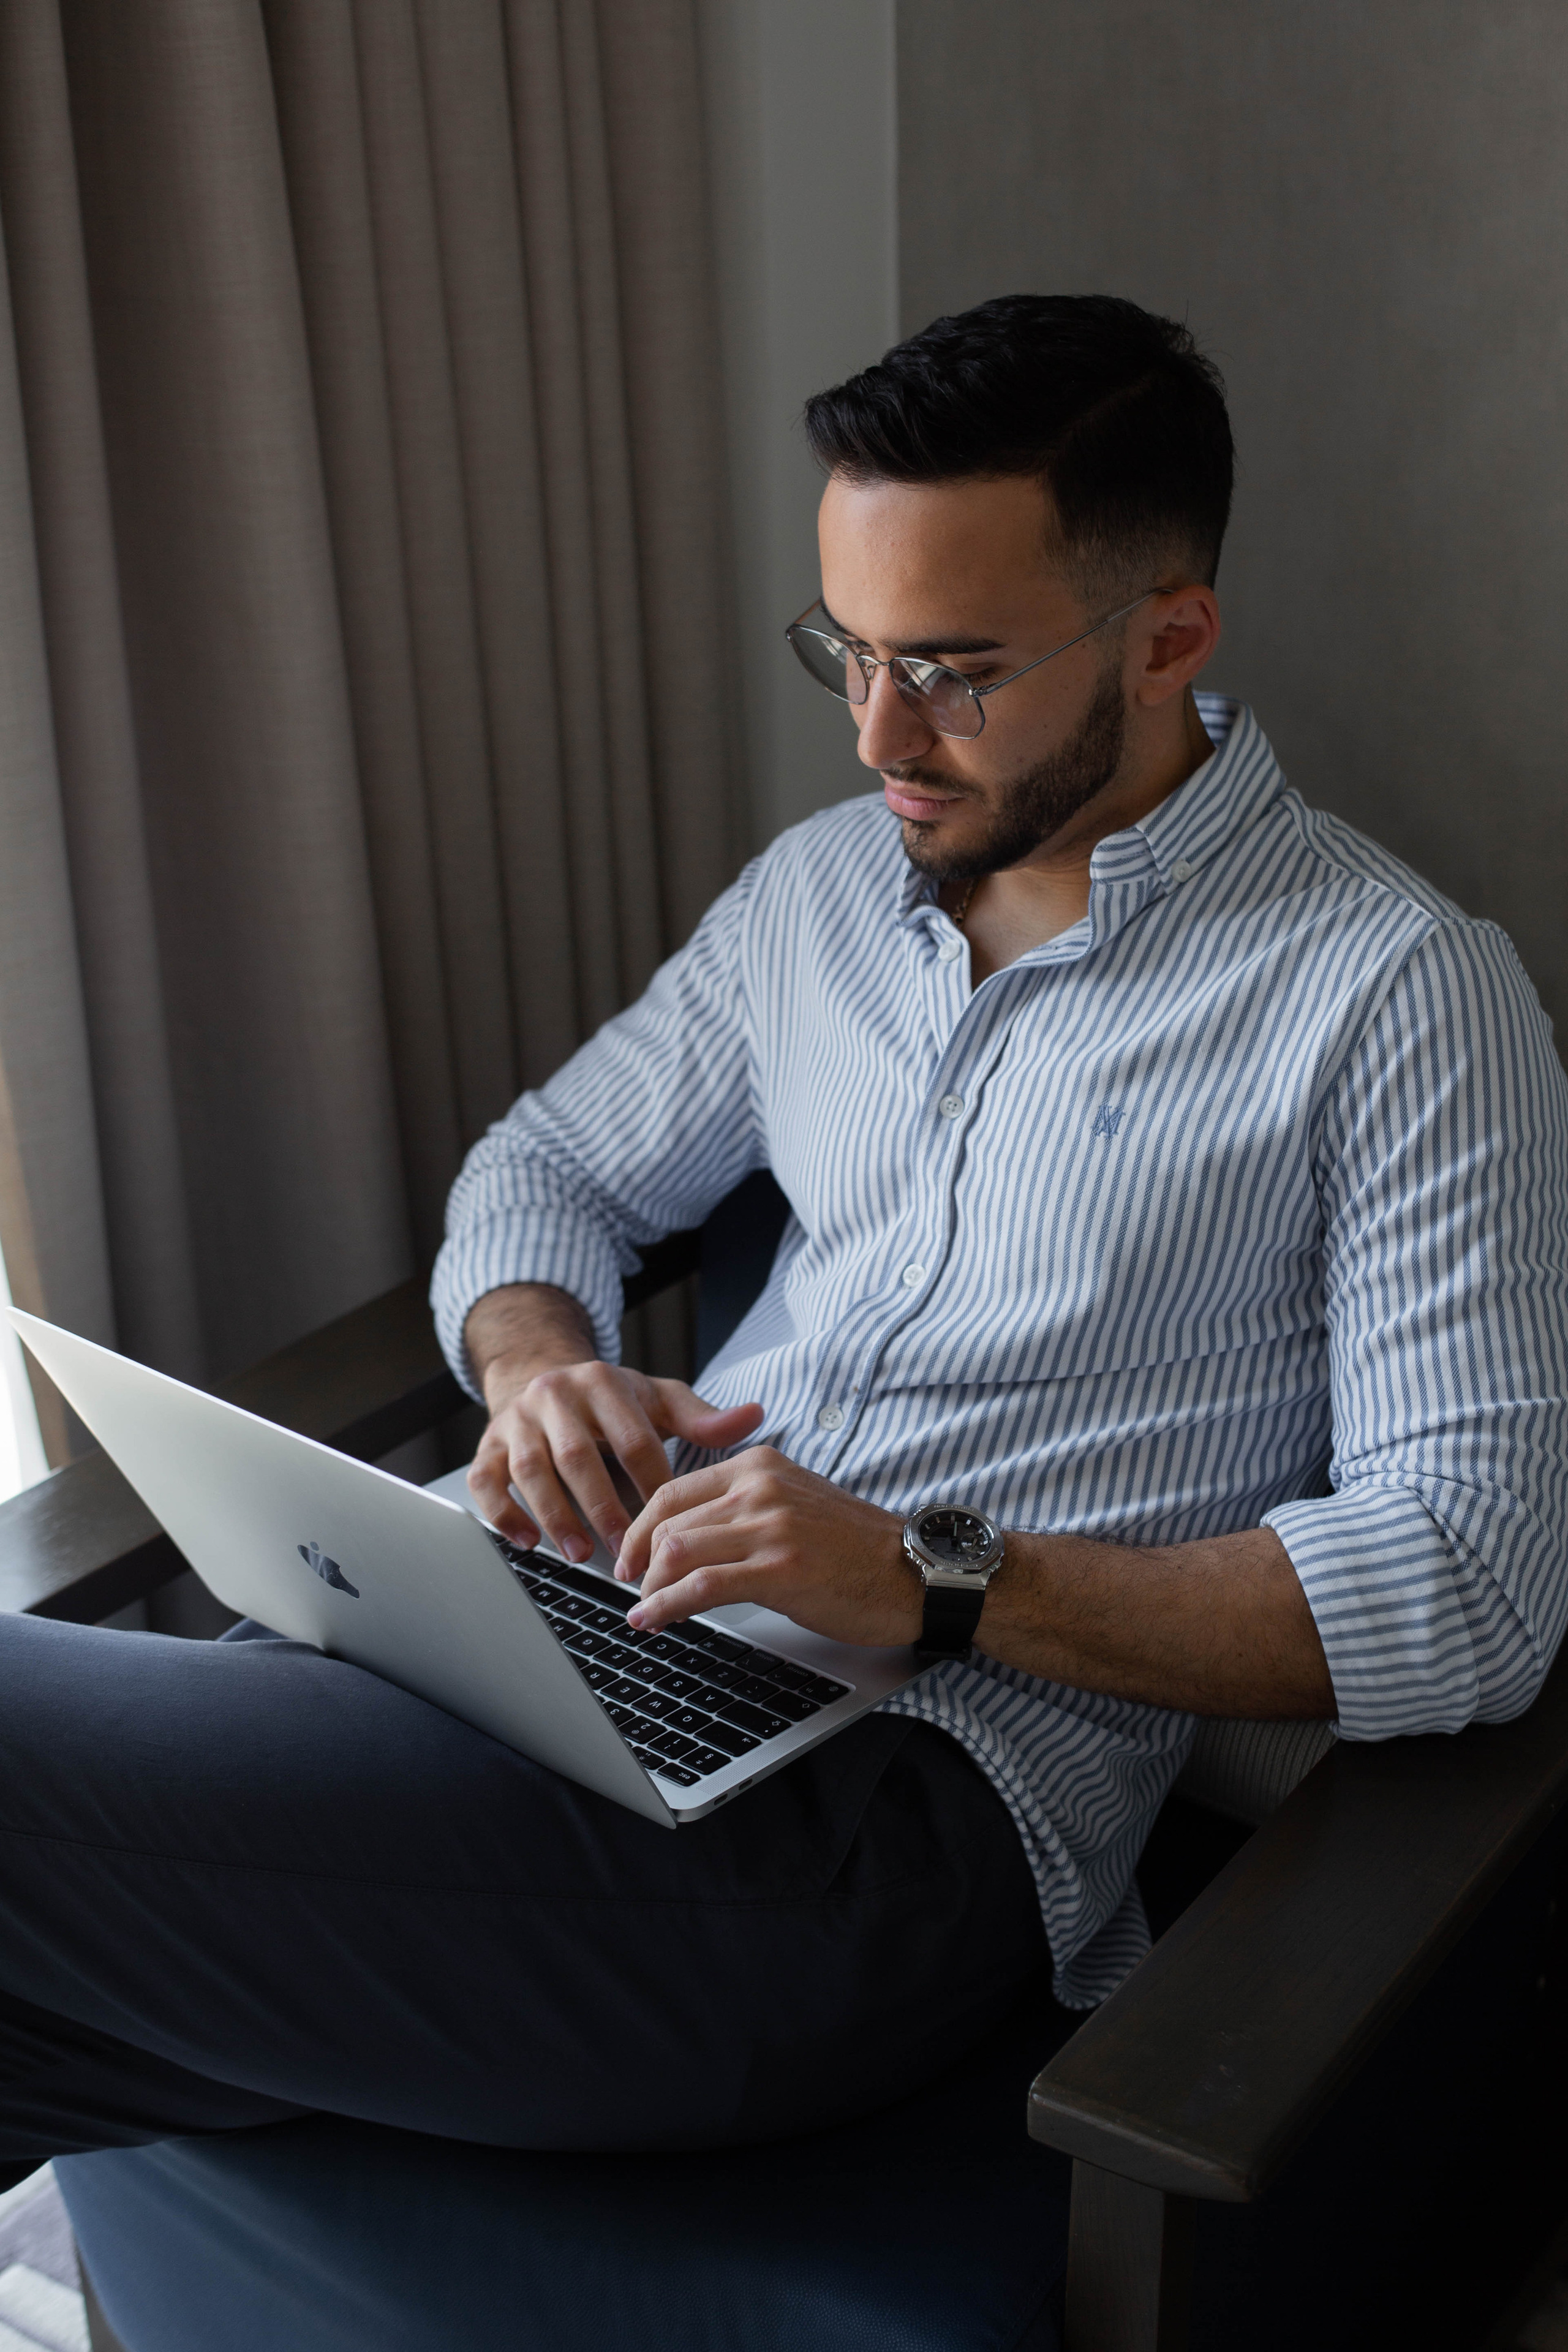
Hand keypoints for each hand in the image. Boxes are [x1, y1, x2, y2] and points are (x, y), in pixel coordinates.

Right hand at [467, 1361, 763, 1561]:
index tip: (670, 1524)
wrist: (540, 1372)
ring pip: (530, 1468)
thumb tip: (754, 1416)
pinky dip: (503, 1512)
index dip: (652, 1483)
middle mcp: (556, 1396)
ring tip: (581, 1555)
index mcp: (604, 1384)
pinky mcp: (488, 1442)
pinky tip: (526, 1542)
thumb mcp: (657, 1400)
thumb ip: (702, 1418)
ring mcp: (517, 1419)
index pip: (633, 1438)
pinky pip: (485, 1479)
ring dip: (555, 1515)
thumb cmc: (609, 1400)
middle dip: (602, 1506)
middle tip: (625, 1551)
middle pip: (578, 1455)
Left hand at [618, 1446, 920, 1648]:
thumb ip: (744, 1508)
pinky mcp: (780, 1569)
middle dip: (638, 1562)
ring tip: (644, 1611)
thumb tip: (688, 1538)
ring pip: (677, 1552)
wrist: (914, 1571)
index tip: (631, 1558)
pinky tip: (654, 1620)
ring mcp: (771, 1527)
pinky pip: (702, 1586)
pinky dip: (666, 1606)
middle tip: (633, 1589)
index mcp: (759, 1466)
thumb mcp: (794, 1504)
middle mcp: (760, 1488)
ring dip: (649, 1589)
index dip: (640, 1530)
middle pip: (667, 1522)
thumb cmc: (856, 1548)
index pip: (673, 1491)